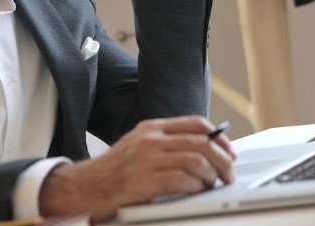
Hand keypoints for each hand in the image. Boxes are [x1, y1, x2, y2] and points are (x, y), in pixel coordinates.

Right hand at [38, 116, 236, 220]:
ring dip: (212, 175)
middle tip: (228, 173)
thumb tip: (202, 148)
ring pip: (196, 160)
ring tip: (213, 184)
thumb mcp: (139, 145)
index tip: (229, 150)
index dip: (219, 137)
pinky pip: (182, 180)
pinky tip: (196, 190)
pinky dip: (196, 186)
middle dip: (222, 159)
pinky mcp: (144, 180)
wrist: (85, 185)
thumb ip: (166, 143)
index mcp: (152, 127)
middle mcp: (151, 139)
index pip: (195, 123)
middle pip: (201, 142)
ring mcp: (147, 159)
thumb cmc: (114, 169)